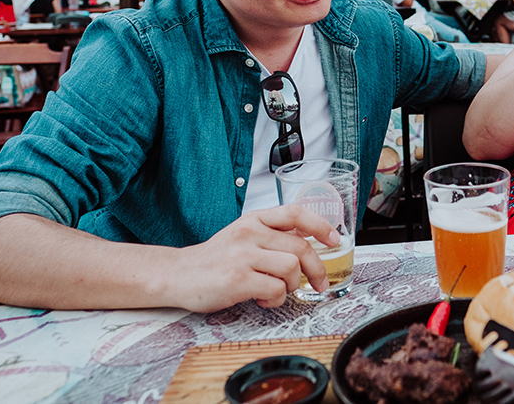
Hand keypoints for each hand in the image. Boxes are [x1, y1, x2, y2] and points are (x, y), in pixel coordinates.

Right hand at [166, 205, 339, 311]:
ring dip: (293, 286)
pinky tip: (264, 299)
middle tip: (318, 283)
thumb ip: (273, 236)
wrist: (178, 275)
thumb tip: (310, 240)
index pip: (296, 213)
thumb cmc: (215, 259)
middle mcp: (249, 233)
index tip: (335, 240)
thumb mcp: (244, 236)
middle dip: (317, 269)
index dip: (321, 225)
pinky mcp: (237, 280)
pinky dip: (277, 299)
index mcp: (254, 219)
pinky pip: (275, 289)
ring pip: (292, 268)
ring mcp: (242, 255)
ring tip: (278, 290)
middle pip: (301, 247)